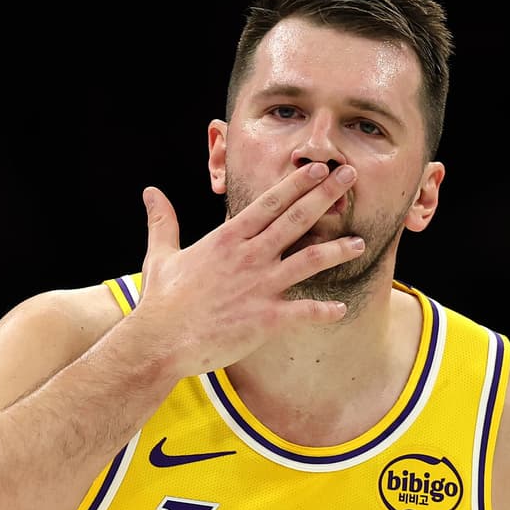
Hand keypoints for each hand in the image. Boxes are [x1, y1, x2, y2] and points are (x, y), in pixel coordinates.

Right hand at [128, 163, 364, 379]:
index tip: (319, 168)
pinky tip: (340, 309)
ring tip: (359, 242)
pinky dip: (324, 311)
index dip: (297, 184)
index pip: (269, 203)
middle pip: (295, 219)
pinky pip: (303, 311)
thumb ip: (162, 222)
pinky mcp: (265, 318)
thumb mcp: (161, 255)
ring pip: (308, 261)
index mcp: (227, 239)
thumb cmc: (160, 301)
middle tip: (350, 177)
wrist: (160, 341)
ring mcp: (259, 287)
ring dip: (336, 250)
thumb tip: (150, 193)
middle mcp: (248, 257)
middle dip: (325, 196)